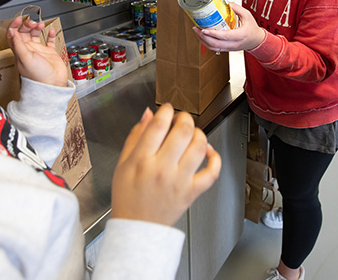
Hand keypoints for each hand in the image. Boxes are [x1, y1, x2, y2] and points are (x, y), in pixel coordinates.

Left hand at [5, 17, 68, 86]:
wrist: (52, 85)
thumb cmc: (38, 76)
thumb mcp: (25, 58)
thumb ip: (18, 45)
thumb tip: (11, 32)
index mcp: (20, 52)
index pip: (13, 36)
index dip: (14, 26)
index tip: (19, 19)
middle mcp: (28, 50)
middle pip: (24, 33)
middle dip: (27, 25)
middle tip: (32, 23)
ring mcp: (39, 51)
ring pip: (35, 35)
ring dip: (37, 28)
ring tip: (40, 25)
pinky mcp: (50, 53)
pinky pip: (49, 41)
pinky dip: (50, 35)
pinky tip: (51, 31)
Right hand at [111, 104, 221, 225]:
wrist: (137, 228)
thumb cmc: (128, 197)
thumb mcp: (122, 163)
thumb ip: (135, 136)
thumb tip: (148, 114)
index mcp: (141, 160)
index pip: (158, 125)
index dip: (165, 110)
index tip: (167, 109)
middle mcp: (162, 169)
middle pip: (183, 131)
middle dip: (184, 117)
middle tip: (181, 118)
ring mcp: (179, 181)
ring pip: (199, 147)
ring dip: (199, 134)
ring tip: (192, 134)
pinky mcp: (192, 192)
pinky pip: (212, 172)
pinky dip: (215, 158)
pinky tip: (209, 152)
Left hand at [191, 2, 264, 51]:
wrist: (256, 41)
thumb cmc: (252, 28)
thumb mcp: (247, 15)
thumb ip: (237, 8)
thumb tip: (225, 2)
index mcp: (240, 35)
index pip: (225, 36)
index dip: (213, 34)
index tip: (204, 29)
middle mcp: (234, 43)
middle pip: (216, 44)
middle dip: (203, 37)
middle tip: (196, 28)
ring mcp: (230, 48)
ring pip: (213, 48)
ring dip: (203, 41)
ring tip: (197, 32)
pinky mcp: (227, 49)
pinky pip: (215, 49)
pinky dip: (206, 43)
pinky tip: (202, 37)